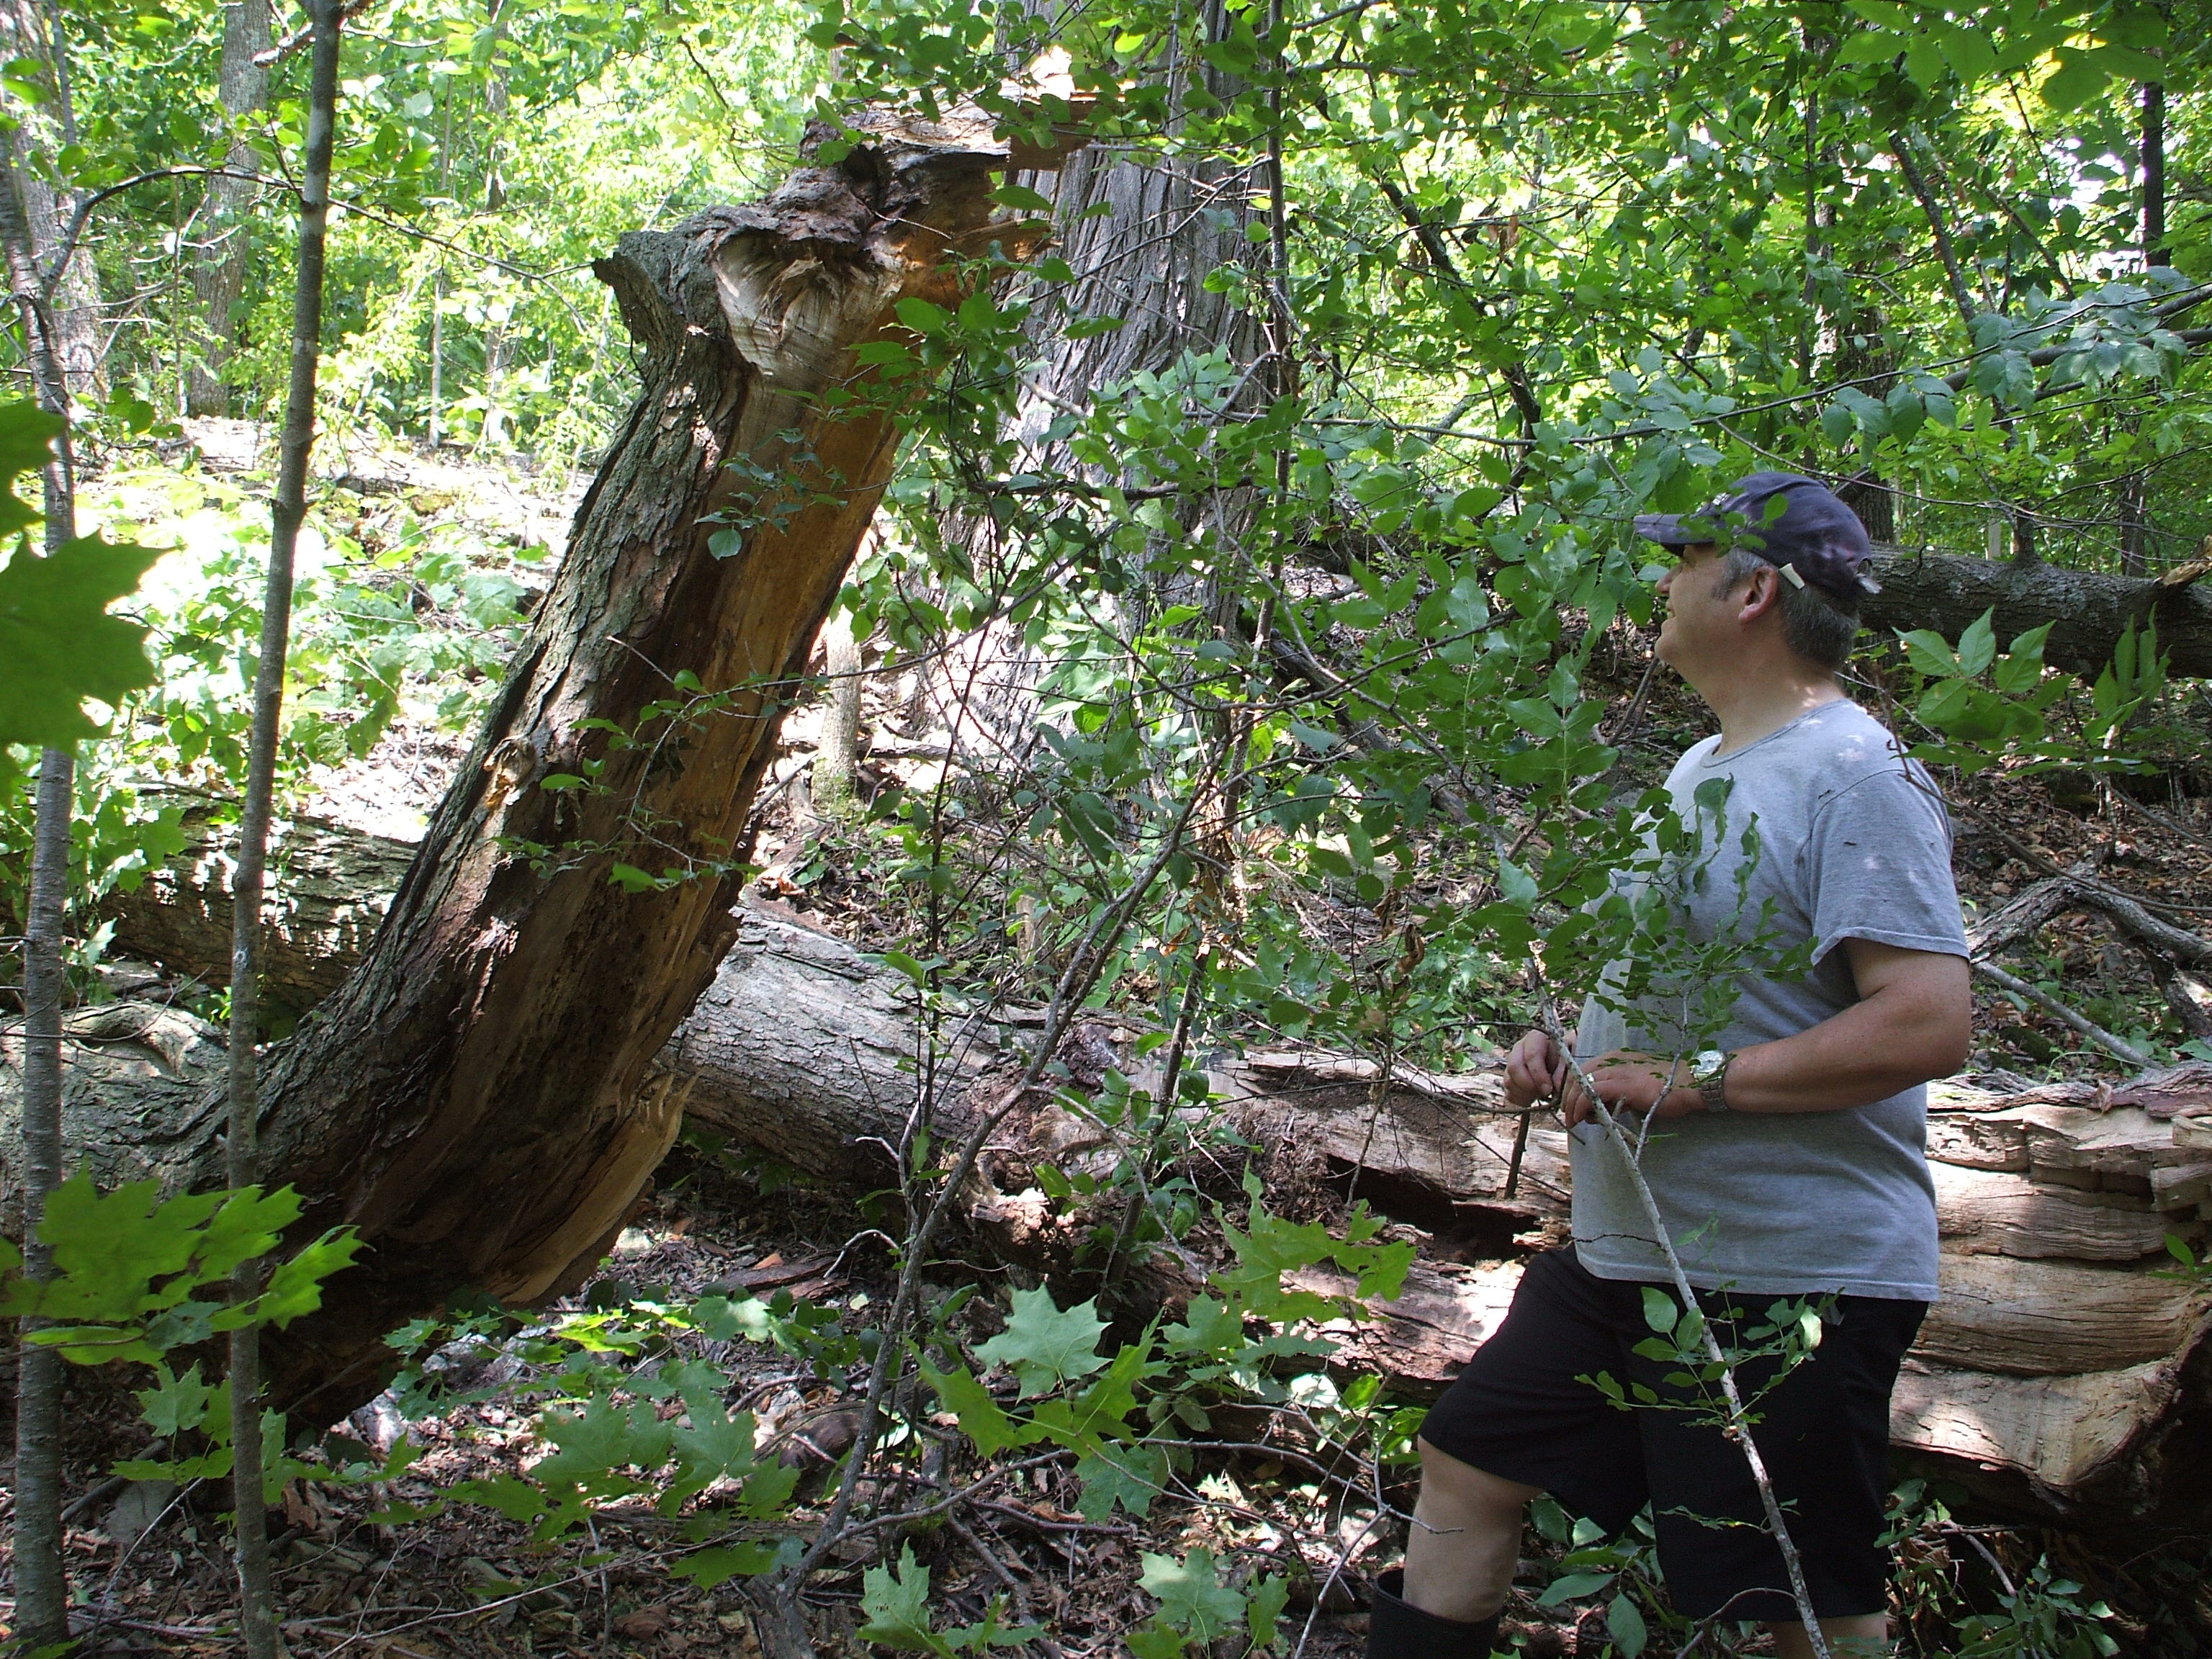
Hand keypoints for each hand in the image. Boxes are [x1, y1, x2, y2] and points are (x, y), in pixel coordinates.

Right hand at [1502, 1029, 1568, 1110]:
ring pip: (1509, 1082)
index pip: (1531, 1055)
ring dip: (1526, 1094)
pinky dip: (1521, 1100)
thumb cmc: (1567, 1057)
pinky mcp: (1510, 1078)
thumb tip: (1556, 1086)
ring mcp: (1512, 1063)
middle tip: (1544, 1094)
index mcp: (1535, 1038)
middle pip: (1514, 1067)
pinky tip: (1534, 1098)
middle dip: (1529, 1085)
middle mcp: (1519, 1048)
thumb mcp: (1570, 1058)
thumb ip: (1564, 1070)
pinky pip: (1508, 1093)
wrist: (1561, 1062)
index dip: (1538, 1074)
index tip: (1549, 1089)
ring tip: (1542, 1095)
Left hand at [1558, 1051, 1700, 1129]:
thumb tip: (1600, 1110)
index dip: (1572, 1089)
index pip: (1582, 1071)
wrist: (1689, 1085)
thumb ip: (1617, 1095)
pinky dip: (1581, 1107)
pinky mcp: (1621, 1084)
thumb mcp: (1635, 1088)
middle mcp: (1611, 1060)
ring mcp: (1616, 1071)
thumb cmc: (1666, 1088)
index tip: (1571, 1105)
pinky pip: (1591, 1094)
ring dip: (1571, 1104)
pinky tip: (1582, 1117)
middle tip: (1569, 1116)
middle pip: (1577, 1077)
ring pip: (1580, 1085)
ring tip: (1573, 1120)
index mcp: (1614, 1058)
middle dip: (1568, 1097)